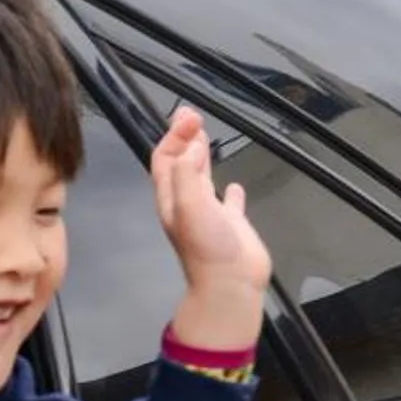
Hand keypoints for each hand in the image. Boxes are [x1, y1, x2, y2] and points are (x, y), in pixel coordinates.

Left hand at [153, 106, 269, 350]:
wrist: (230, 284)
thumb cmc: (207, 247)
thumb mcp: (190, 204)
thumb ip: (187, 173)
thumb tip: (190, 145)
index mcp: (172, 198)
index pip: (165, 158)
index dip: (174, 135)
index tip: (190, 116)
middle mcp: (187, 204)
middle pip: (180, 165)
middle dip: (184, 138)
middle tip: (193, 116)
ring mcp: (209, 215)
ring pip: (201, 179)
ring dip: (202, 157)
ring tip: (206, 137)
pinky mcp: (231, 226)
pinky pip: (229, 204)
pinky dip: (231, 192)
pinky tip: (236, 186)